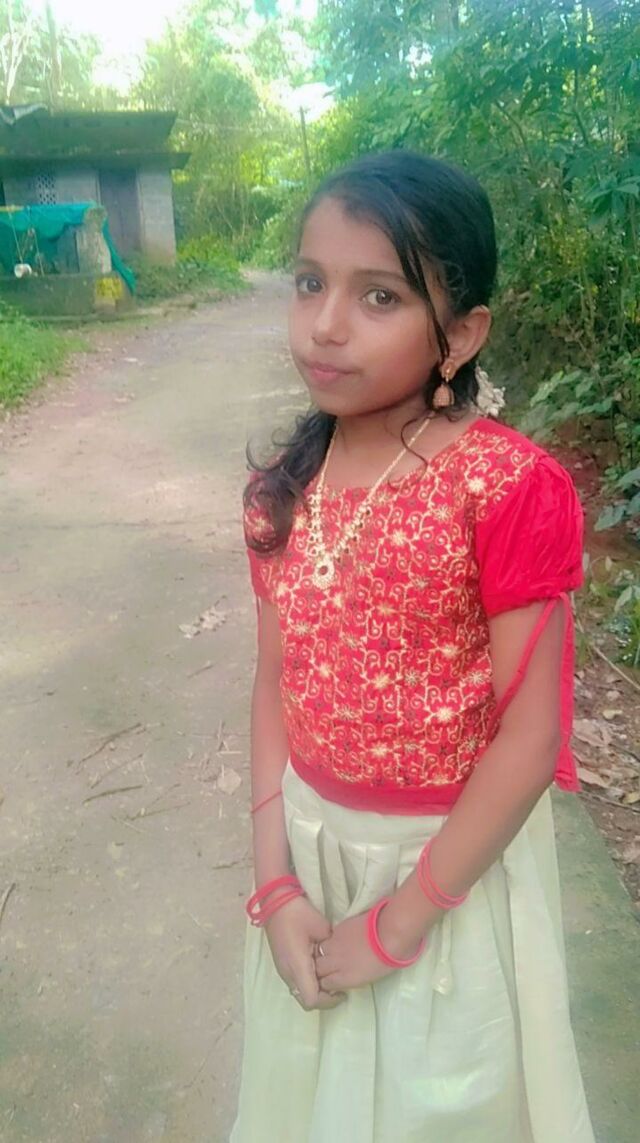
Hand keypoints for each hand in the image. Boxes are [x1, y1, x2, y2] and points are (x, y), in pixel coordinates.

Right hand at [265, 895, 345, 1010]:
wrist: (274, 902)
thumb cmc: (298, 912)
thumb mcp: (321, 928)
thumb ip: (330, 948)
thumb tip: (337, 958)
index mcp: (297, 966)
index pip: (312, 1000)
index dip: (329, 1001)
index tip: (342, 991)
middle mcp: (288, 973)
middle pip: (306, 1001)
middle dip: (323, 999)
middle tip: (338, 987)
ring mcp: (282, 970)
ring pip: (300, 993)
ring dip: (315, 990)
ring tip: (329, 977)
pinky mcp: (282, 965)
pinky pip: (296, 983)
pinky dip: (308, 982)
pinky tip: (318, 969)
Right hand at [314, 912, 395, 991]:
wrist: (389, 932)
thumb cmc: (389, 959)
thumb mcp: (371, 977)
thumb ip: (354, 978)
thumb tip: (350, 976)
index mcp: (345, 978)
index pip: (325, 984)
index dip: (328, 982)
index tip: (333, 981)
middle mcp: (336, 963)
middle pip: (318, 968)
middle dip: (322, 970)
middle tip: (330, 968)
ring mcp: (335, 944)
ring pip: (319, 952)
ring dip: (324, 954)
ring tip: (332, 953)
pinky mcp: (338, 929)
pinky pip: (329, 938)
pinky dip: (331, 941)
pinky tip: (339, 941)